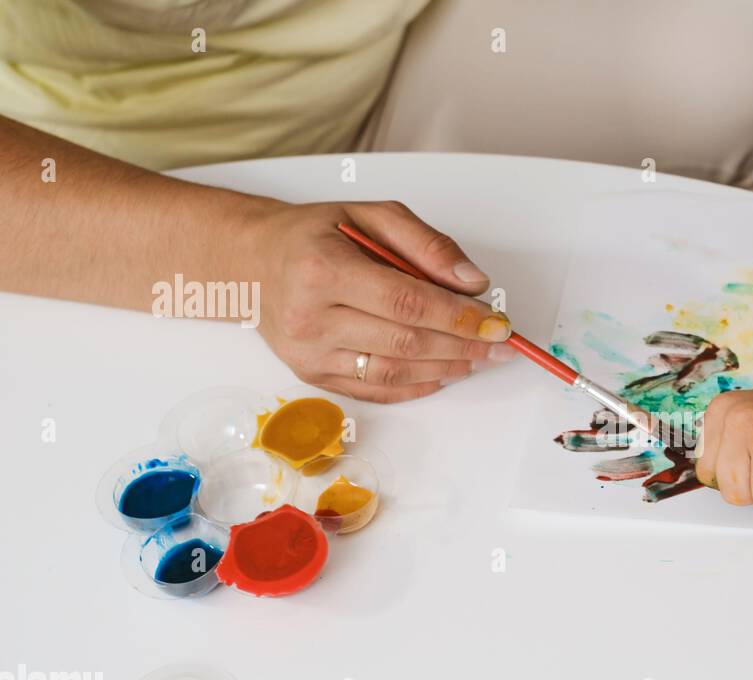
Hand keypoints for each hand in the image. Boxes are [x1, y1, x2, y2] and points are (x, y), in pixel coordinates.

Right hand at [246, 200, 515, 402]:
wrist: (251, 264)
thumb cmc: (313, 236)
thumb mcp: (369, 215)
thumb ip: (426, 244)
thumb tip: (474, 283)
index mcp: (323, 268)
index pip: (408, 302)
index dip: (460, 317)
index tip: (497, 322)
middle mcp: (310, 316)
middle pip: (406, 341)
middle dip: (463, 345)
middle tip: (499, 344)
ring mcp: (309, 353)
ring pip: (394, 371)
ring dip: (446, 367)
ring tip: (478, 357)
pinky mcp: (312, 376)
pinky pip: (376, 389)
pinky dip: (418, 384)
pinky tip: (445, 372)